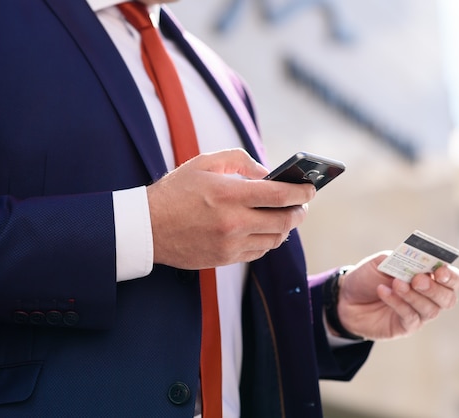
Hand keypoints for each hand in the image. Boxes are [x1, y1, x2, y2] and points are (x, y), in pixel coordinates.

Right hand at [147, 149, 315, 269]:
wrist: (147, 228)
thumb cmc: (175, 191)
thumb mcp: (204, 163)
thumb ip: (239, 160)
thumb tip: (266, 173)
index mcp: (229, 194)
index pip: (280, 195)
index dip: (302, 191)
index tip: (310, 188)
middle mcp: (233, 222)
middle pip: (284, 220)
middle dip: (299, 211)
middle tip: (302, 205)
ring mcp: (230, 244)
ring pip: (275, 239)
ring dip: (286, 227)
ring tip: (285, 216)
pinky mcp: (225, 258)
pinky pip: (259, 251)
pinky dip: (268, 240)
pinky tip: (265, 230)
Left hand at [335, 252, 458, 339]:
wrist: (346, 297)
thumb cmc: (368, 277)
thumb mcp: (382, 261)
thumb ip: (401, 258)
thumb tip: (418, 260)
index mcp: (429, 277)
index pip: (452, 279)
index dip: (450, 276)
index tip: (439, 270)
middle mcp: (429, 297)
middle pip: (448, 298)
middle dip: (434, 288)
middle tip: (417, 279)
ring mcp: (419, 314)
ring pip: (430, 309)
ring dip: (413, 295)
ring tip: (396, 284)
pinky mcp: (405, 327)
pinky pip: (410, 317)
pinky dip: (397, 303)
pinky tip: (384, 291)